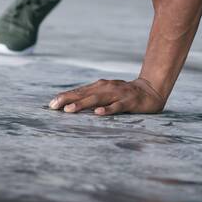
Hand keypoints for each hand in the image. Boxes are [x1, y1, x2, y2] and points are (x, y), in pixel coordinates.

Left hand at [47, 78, 166, 115]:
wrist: (150, 90)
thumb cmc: (123, 94)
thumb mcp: (106, 93)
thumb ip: (91, 97)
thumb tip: (69, 104)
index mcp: (99, 87)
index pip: (79, 92)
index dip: (65, 97)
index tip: (51, 105)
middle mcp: (106, 88)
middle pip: (84, 94)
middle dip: (68, 99)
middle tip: (54, 106)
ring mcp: (118, 95)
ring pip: (98, 99)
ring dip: (83, 104)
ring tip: (69, 110)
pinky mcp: (129, 102)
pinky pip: (117, 107)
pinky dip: (107, 110)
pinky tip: (98, 114)